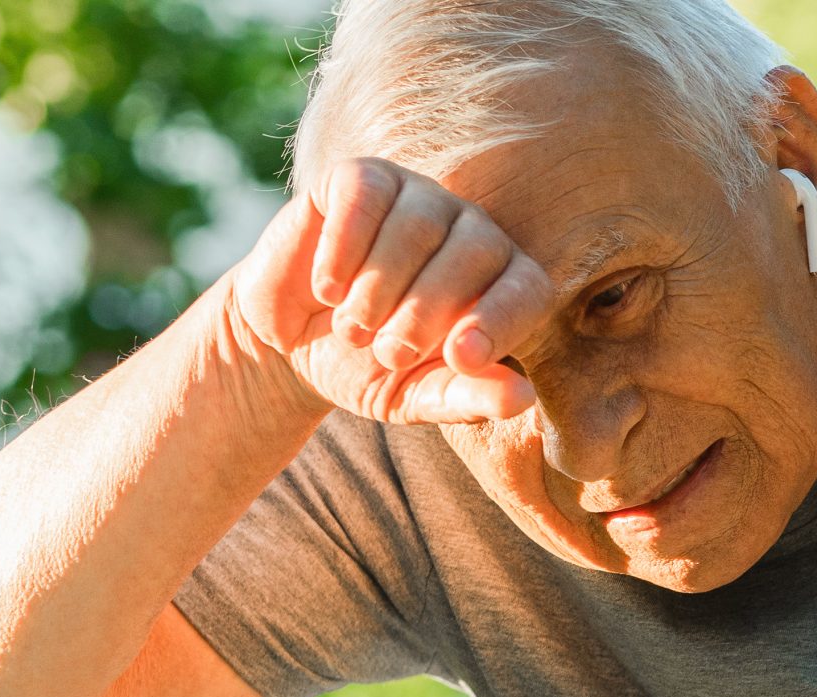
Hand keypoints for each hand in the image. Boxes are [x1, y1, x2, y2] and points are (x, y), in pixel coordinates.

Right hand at [226, 157, 552, 424]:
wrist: (289, 343)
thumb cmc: (368, 368)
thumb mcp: (415, 395)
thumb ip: (466, 398)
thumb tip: (521, 398)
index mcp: (501, 285)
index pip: (527, 289)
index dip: (500, 320)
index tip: (460, 359)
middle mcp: (471, 231)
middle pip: (475, 251)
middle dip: (427, 312)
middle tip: (389, 355)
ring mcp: (419, 197)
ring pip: (418, 225)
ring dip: (379, 287)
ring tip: (353, 331)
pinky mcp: (362, 178)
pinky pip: (366, 195)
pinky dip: (344, 247)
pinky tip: (328, 289)